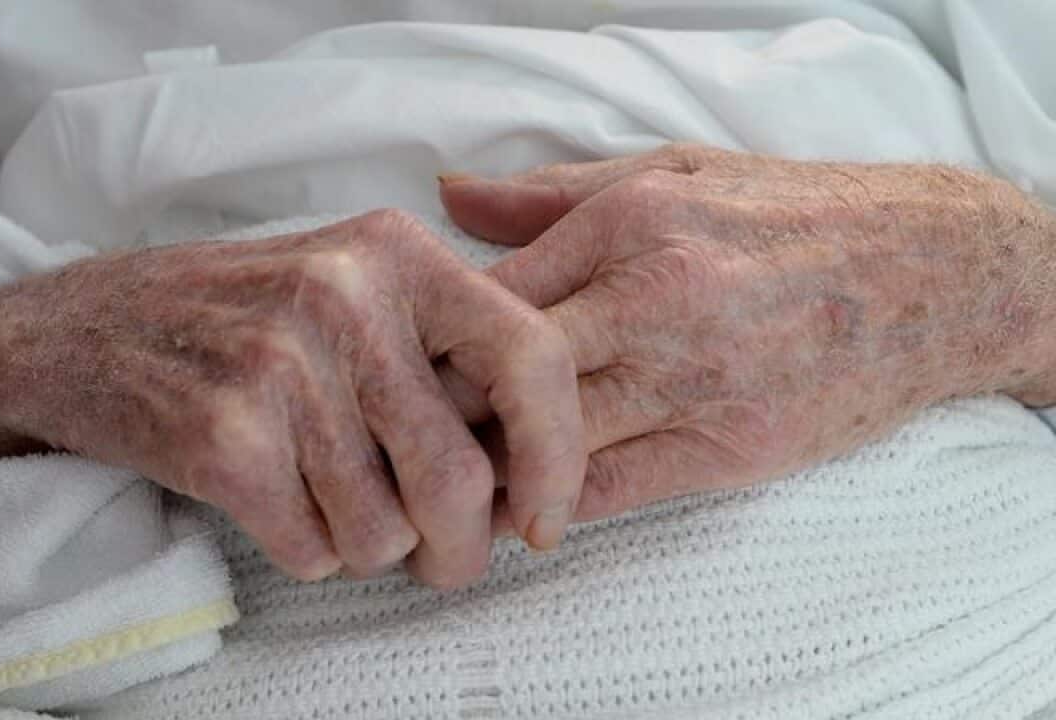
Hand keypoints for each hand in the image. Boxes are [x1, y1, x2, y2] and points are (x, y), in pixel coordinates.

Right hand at [0, 210, 583, 586]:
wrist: (75, 331)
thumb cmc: (234, 319)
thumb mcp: (347, 287)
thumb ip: (443, 353)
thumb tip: (534, 469)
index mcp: (394, 251)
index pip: (531, 357)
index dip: (557, 456)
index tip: (543, 519)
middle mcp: (342, 295)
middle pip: (459, 476)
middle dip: (458, 546)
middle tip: (438, 555)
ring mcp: (277, 363)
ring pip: (384, 532)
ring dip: (365, 546)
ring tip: (323, 497)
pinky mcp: (221, 436)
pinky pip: (312, 551)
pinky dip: (303, 551)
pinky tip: (270, 501)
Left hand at [439, 144, 1055, 525]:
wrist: (934, 275)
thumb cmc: (793, 216)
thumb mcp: (674, 172)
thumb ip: (552, 195)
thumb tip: (449, 199)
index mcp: (629, 223)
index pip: (488, 296)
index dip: (433, 339)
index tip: (412, 363)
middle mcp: (654, 301)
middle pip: (503, 374)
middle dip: (443, 411)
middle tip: (410, 434)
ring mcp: (695, 380)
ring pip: (547, 442)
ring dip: (487, 468)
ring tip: (449, 480)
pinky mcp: (731, 449)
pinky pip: (610, 491)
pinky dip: (553, 504)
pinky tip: (524, 505)